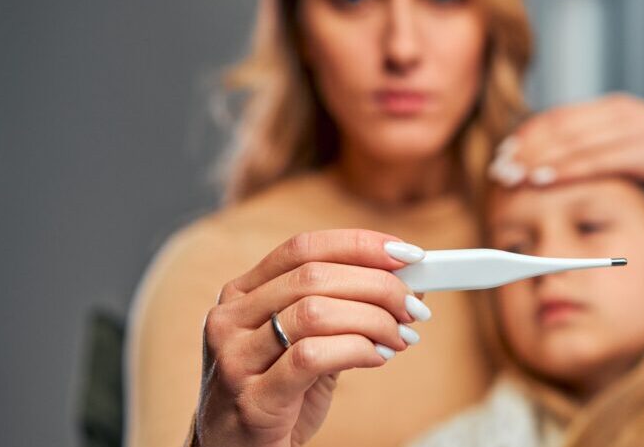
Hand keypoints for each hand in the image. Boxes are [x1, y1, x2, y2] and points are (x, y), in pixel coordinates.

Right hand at [194, 229, 430, 446]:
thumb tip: (407, 285)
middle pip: (314, 276)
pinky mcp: (252, 399)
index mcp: (241, 294)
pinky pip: (312, 357)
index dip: (359, 245)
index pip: (303, 247)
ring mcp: (234, 358)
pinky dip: (357, 349)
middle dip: (377, 285)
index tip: (407, 255)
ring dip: (372, 319)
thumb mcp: (307, 344)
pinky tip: (379, 357)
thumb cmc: (278, 398)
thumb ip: (344, 312)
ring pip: (314, 311)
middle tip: (413, 305)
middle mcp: (230, 318)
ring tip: (400, 336)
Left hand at [489, 94, 643, 199]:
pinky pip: (603, 159)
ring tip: (513, 174)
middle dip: (528, 147)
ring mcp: (642, 127)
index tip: (502, 154)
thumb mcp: (626, 160)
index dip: (530, 135)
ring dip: (541, 158)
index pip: (561, 118)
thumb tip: (550, 164)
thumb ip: (595, 155)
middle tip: (499, 167)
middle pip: (564, 127)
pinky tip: (543, 178)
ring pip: (579, 141)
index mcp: (614, 111)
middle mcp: (624, 113)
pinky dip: (570, 168)